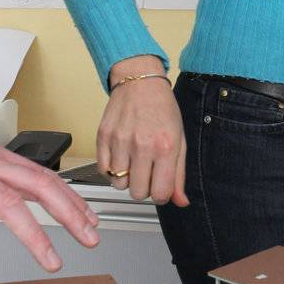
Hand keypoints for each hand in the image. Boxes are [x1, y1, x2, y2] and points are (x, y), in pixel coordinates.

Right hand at [98, 59, 187, 206]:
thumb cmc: (162, 108)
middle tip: (146, 173)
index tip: (160, 188)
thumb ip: (179, 174)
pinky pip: (103, 170)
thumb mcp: (179, 139)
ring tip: (133, 162)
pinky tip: (121, 156)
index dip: (161, 196)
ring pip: (118, 184)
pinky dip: (111, 169)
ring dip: (126, 178)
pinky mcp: (103, 137)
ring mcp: (120, 141)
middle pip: (137, 193)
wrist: (139, 82)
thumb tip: (181, 201)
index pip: (160, 193)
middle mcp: (142, 145)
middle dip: (143, 188)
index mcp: (165, 147)